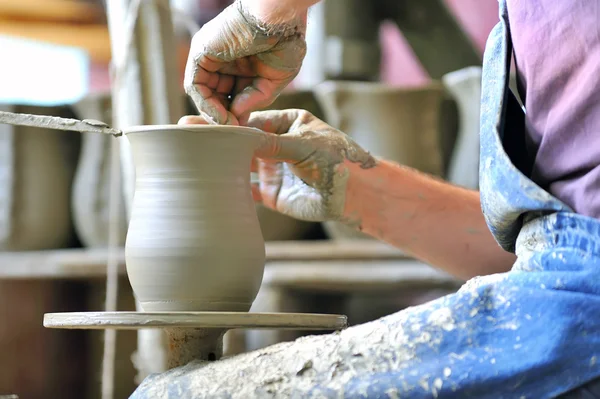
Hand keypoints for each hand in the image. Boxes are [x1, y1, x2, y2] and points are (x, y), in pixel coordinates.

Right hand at [178, 110, 375, 221]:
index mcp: (286, 124)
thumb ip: (270, 143)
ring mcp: (272, 170)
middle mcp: (276, 146)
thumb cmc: (337, 160)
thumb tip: (236, 137)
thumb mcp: (303, 145)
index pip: (250, 122)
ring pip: (238, 165)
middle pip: (239, 143)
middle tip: (184, 133)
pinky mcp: (271, 194)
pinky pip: (244, 191)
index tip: (202, 120)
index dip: (227, 123)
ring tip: (188, 158)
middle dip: (215, 140)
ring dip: (217, 163)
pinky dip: (228, 189)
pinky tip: (206, 186)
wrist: (355, 195)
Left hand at [184, 1, 306, 124]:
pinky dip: (206, 105)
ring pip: (203, 93)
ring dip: (214, 114)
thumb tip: (237, 116)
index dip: (236, 114)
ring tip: (229, 126)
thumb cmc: (286, 39)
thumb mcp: (275, 79)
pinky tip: (221, 115)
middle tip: (234, 131)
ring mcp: (210, 56)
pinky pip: (195, 86)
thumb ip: (256, 98)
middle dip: (224, 116)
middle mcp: (224, 60)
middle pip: (215, 96)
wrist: (281, 17)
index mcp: (242, 63)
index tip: (244, 129)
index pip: (231, 95)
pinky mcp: (200, 53)